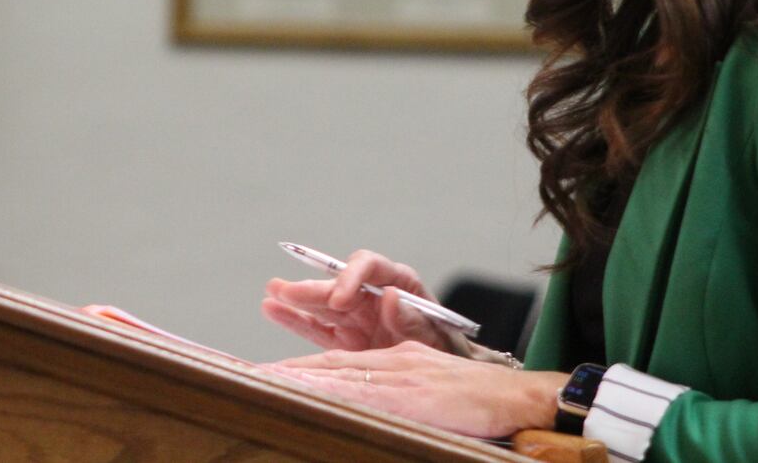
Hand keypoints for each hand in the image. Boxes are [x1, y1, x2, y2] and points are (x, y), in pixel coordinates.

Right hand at [262, 249, 451, 351]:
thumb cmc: (446, 350)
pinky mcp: (344, 338)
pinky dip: (294, 319)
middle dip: (313, 288)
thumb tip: (389, 296)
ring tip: (272, 292)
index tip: (339, 298)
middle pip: (338, 284)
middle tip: (287, 290)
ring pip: (321, 303)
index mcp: (399, 283)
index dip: (351, 278)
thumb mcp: (437, 335)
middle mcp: (371, 295)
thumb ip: (413, 319)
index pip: (370, 267)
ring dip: (296, 297)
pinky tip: (272, 309)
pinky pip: (316, 327)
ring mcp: (355, 316)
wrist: (446, 378)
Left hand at [265, 341, 567, 439]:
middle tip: (245, 375)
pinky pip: (360, 389)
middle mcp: (388, 361)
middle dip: (286, 369)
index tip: (265, 375)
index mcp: (392, 360)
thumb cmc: (473, 397)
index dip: (299, 368)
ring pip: (336, 372)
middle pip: (327, 364)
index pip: (336, 363)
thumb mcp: (427, 382)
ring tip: (262, 380)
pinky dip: (330, 390)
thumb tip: (362, 397)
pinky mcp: (407, 392)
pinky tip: (307, 391)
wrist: (512, 395)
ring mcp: (396, 375)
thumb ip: (394, 383)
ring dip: (298, 377)